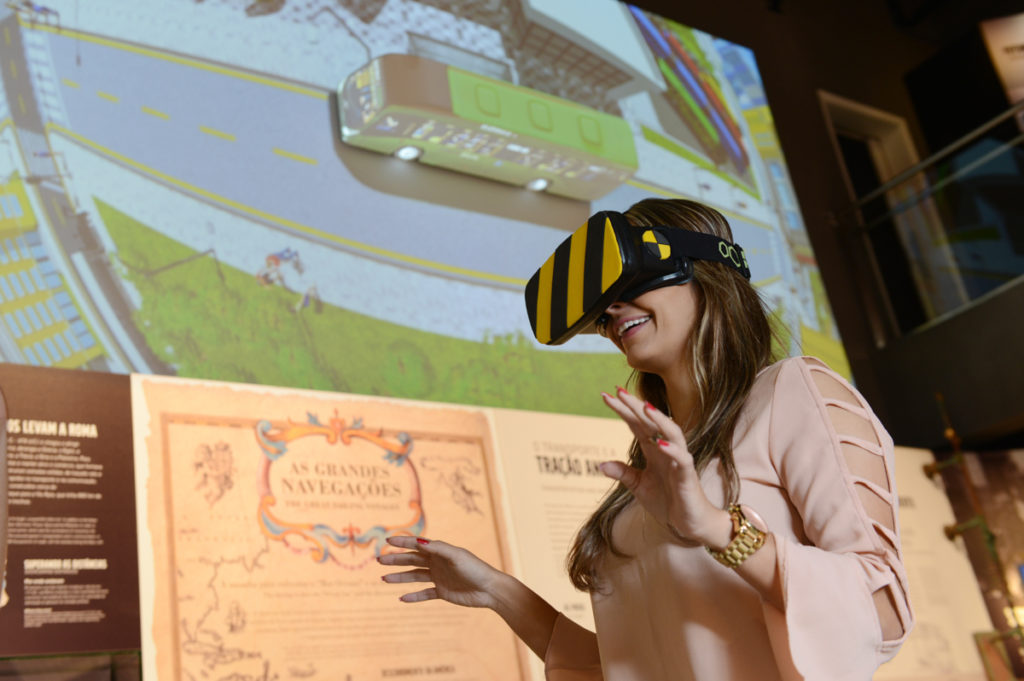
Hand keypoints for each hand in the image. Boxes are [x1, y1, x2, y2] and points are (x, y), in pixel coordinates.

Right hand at [378, 536, 502, 607]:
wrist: (490, 590)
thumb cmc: (476, 569)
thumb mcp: (457, 556)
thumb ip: (438, 549)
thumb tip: (418, 542)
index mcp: (440, 551)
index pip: (417, 545)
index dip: (403, 542)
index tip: (388, 540)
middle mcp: (437, 563)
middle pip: (412, 560)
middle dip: (396, 559)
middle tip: (379, 560)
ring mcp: (439, 577)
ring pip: (415, 576)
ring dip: (400, 577)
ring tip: (384, 578)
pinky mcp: (443, 592)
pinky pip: (424, 594)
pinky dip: (413, 596)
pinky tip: (401, 598)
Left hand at [600, 387, 729, 546]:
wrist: (689, 524)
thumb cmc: (667, 502)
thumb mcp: (639, 486)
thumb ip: (623, 473)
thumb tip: (600, 465)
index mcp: (653, 450)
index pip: (636, 424)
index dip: (623, 410)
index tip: (606, 396)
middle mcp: (666, 449)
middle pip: (650, 422)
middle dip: (635, 406)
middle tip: (618, 392)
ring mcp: (679, 460)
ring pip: (671, 433)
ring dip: (658, 419)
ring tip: (643, 407)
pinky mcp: (688, 475)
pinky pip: (682, 459)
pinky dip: (672, 450)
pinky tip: (659, 443)